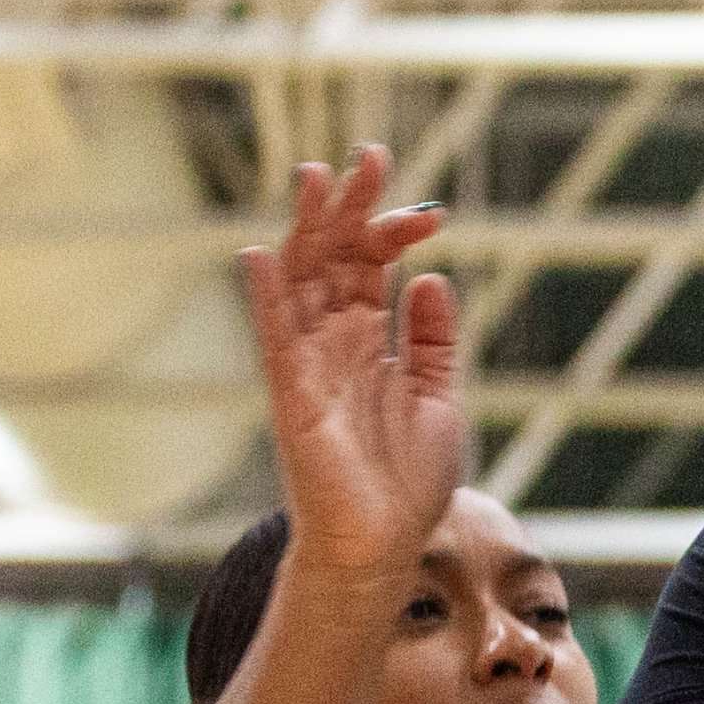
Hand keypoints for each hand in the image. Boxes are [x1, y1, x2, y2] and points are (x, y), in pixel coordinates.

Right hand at [236, 143, 461, 577]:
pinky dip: (268, 296)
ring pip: (301, 282)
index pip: (373, 265)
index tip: (430, 211)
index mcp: (371, 341)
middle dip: (349, 208)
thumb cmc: (408, 481)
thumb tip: (431, 275)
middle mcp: (335, 343)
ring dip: (307, 230)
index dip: (394, 232)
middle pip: (334, 258)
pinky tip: (263, 253)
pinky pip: (274, 338)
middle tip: (368, 157)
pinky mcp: (292, 395)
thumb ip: (435, 339)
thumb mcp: (440, 397)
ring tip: (316, 176)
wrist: (383, 546)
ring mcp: (309, 365)